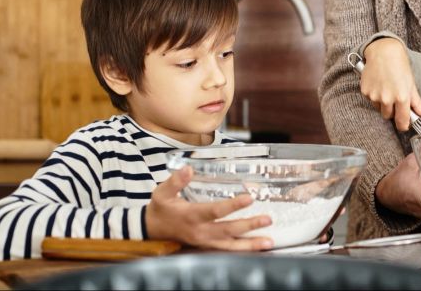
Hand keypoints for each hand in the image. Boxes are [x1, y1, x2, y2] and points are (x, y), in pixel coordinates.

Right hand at [146, 166, 273, 250]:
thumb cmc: (160, 208)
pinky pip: (227, 251)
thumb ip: (176, 181)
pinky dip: (243, 250)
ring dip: (250, 244)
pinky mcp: (207, 247)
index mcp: (191, 216)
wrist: (151, 230)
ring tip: (269, 242)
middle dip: (249, 225)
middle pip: (228, 230)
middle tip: (267, 219)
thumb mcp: (162, 192)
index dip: (232, 206)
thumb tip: (188, 169)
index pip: (215, 211)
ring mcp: (204, 242)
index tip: (248, 198)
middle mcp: (200, 231)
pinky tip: (258, 248)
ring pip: (230, 246)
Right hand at [361, 38, 420, 131]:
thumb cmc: (400, 66)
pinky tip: (378, 84)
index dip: (404, 125)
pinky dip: (374, 96)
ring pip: (379, 109)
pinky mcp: (365, 92)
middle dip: (392, 111)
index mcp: (401, 97)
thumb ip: (417, 102)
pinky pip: (370, 100)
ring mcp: (374, 96)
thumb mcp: (411, 84)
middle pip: (389, 116)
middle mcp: (387, 99)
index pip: (402, 122)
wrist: (383, 51)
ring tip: (386, 88)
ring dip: (383, 104)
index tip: (404, 123)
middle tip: (395, 98)